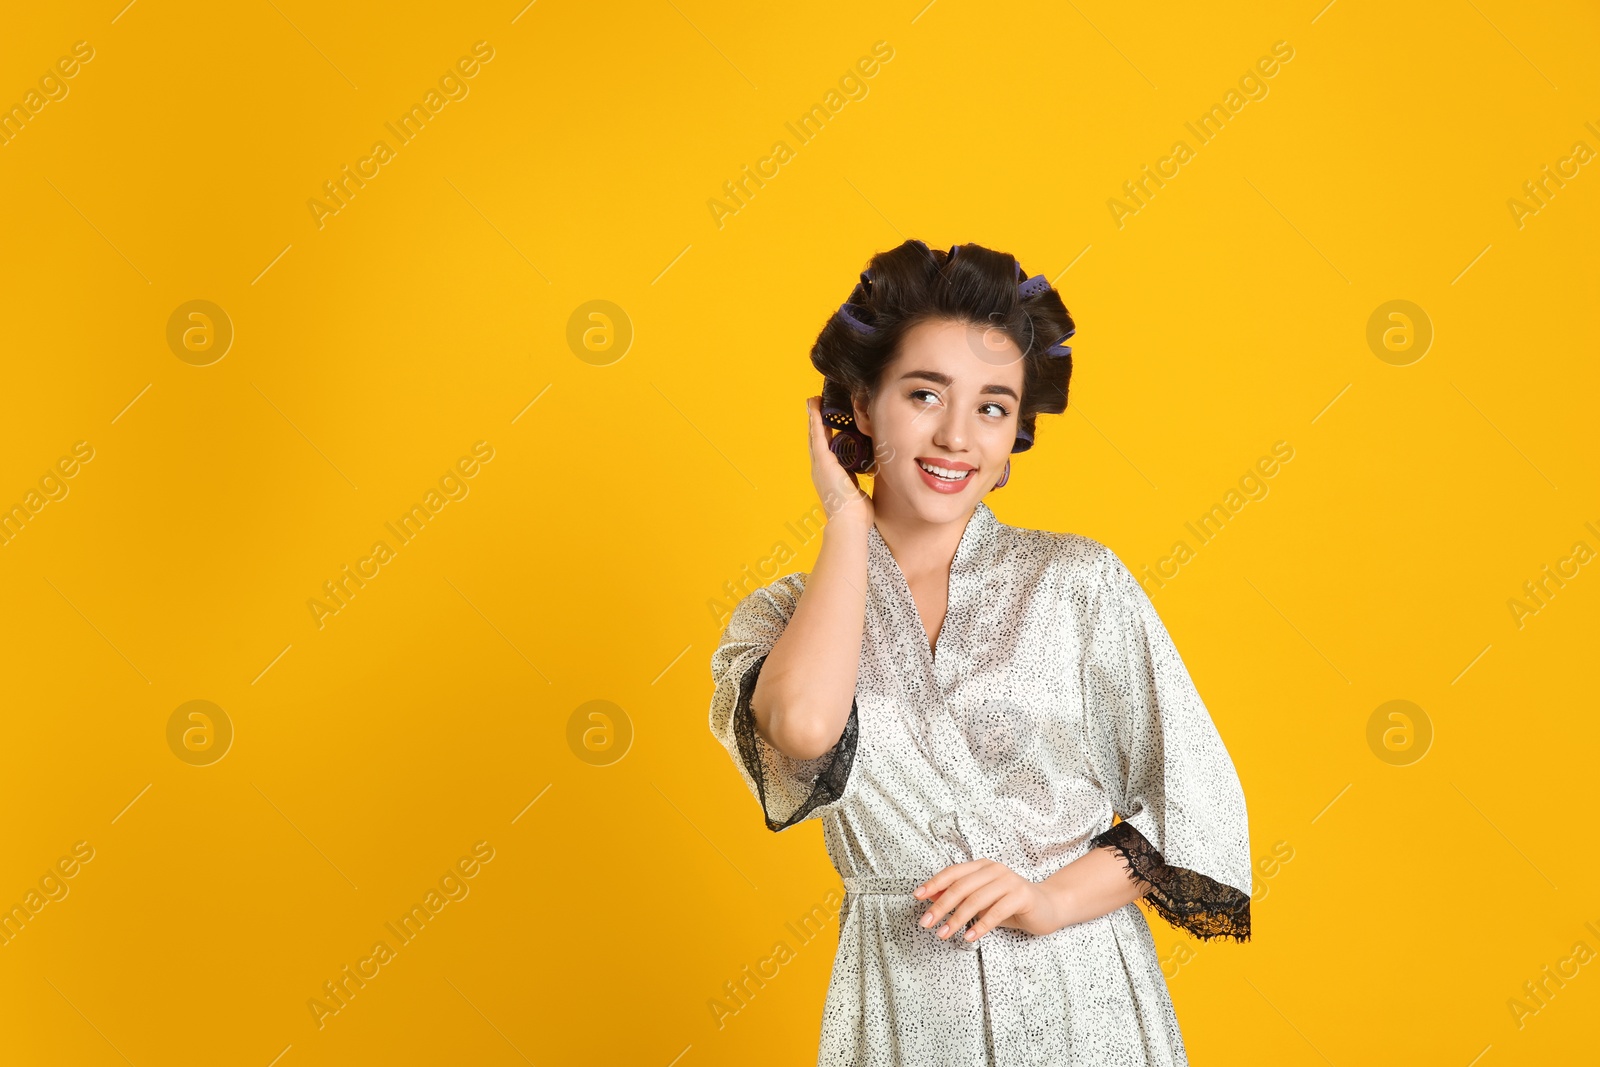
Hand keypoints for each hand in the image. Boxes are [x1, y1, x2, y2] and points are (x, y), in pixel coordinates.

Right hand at [806, 395, 873, 525]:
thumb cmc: (856, 513)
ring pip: (814, 434)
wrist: (849, 522)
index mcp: (829, 475)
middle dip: (816, 422)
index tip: (826, 421)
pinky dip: (814, 419)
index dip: (824, 434)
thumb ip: (860, 479)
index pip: (825, 449)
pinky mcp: (822, 461)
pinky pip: (816, 435)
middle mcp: (821, 468)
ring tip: (814, 400)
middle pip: (816, 439)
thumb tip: (871, 472)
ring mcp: (820, 464)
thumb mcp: (858, 490)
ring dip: (813, 416)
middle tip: (816, 404)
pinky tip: (814, 406)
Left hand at [913, 859, 1059, 942]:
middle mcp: (994, 870)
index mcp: (982, 867)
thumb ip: (960, 897)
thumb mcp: (982, 901)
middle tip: (926, 922)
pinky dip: (981, 926)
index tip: (917, 897)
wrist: (1048, 906)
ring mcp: (1009, 881)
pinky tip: (970, 937)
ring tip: (944, 934)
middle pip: (961, 887)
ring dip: (957, 918)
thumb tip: (931, 898)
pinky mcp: (1021, 896)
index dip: (934, 884)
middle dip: (940, 906)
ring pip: (976, 899)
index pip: (953, 872)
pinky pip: (996, 911)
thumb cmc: (1011, 905)